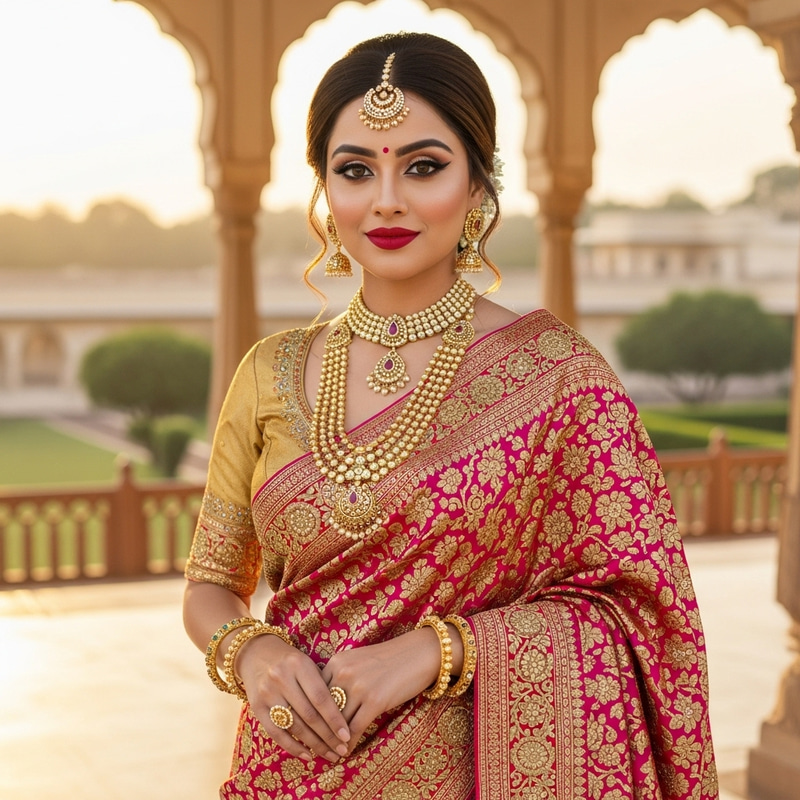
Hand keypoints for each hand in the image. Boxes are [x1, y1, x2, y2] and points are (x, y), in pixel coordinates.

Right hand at [236, 634, 350, 762]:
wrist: (256, 653)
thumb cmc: (290, 661)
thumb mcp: (307, 664)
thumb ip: (322, 685)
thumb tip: (343, 718)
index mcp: (299, 664)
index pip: (320, 697)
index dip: (335, 719)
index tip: (347, 735)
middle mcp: (282, 678)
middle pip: (309, 714)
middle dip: (327, 736)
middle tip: (342, 750)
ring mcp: (267, 693)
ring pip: (295, 726)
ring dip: (314, 745)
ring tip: (329, 755)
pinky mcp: (256, 707)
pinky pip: (276, 733)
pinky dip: (293, 747)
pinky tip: (308, 755)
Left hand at [319, 625, 452, 755]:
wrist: (418, 653)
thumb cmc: (387, 660)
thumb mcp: (357, 661)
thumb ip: (339, 677)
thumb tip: (324, 703)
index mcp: (336, 662)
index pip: (315, 694)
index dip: (310, 715)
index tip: (306, 731)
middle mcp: (344, 673)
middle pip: (323, 710)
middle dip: (318, 732)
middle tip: (313, 749)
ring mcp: (359, 687)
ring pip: (337, 722)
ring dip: (332, 742)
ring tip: (328, 755)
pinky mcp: (375, 701)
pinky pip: (355, 728)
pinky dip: (349, 743)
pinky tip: (346, 752)